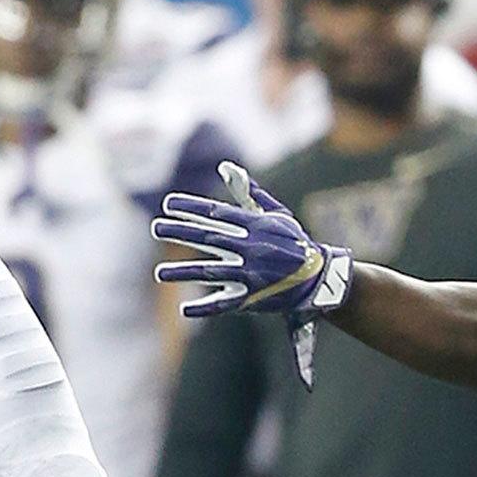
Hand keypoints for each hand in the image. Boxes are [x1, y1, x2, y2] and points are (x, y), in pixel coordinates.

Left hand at [154, 162, 350, 319]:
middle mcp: (250, 248)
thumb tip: (226, 168)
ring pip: (209, 272)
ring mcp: (250, 274)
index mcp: (255, 226)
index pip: (216, 213)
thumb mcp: (276, 214)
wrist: (319, 277)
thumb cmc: (295, 243)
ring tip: (160, 273)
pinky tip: (185, 309)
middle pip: (207, 238)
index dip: (191, 208)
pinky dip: (204, 307)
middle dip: (179, 232)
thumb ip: (249, 193)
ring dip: (183, 272)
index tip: (168, 204)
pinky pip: (224, 303)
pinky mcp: (252, 298)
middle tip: (156, 227)